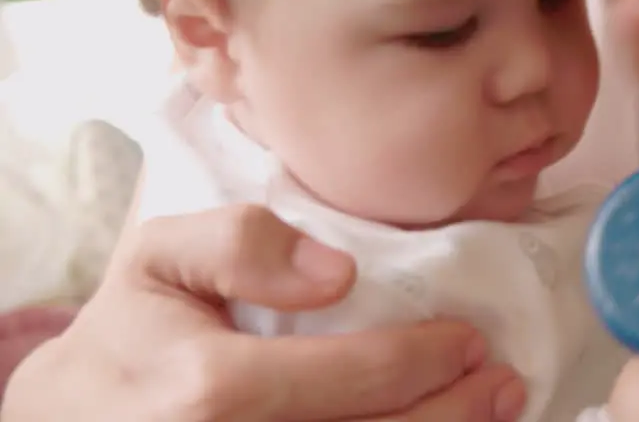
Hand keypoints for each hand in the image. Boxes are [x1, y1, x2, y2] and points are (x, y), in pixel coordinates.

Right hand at [0, 205, 525, 421]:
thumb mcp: (157, 256)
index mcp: (209, 389)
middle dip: (453, 413)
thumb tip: (337, 273)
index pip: (349, 380)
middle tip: (503, 382)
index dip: (421, 361)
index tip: (469, 340)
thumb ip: (239, 240)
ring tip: (496, 412)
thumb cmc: (127, 333)